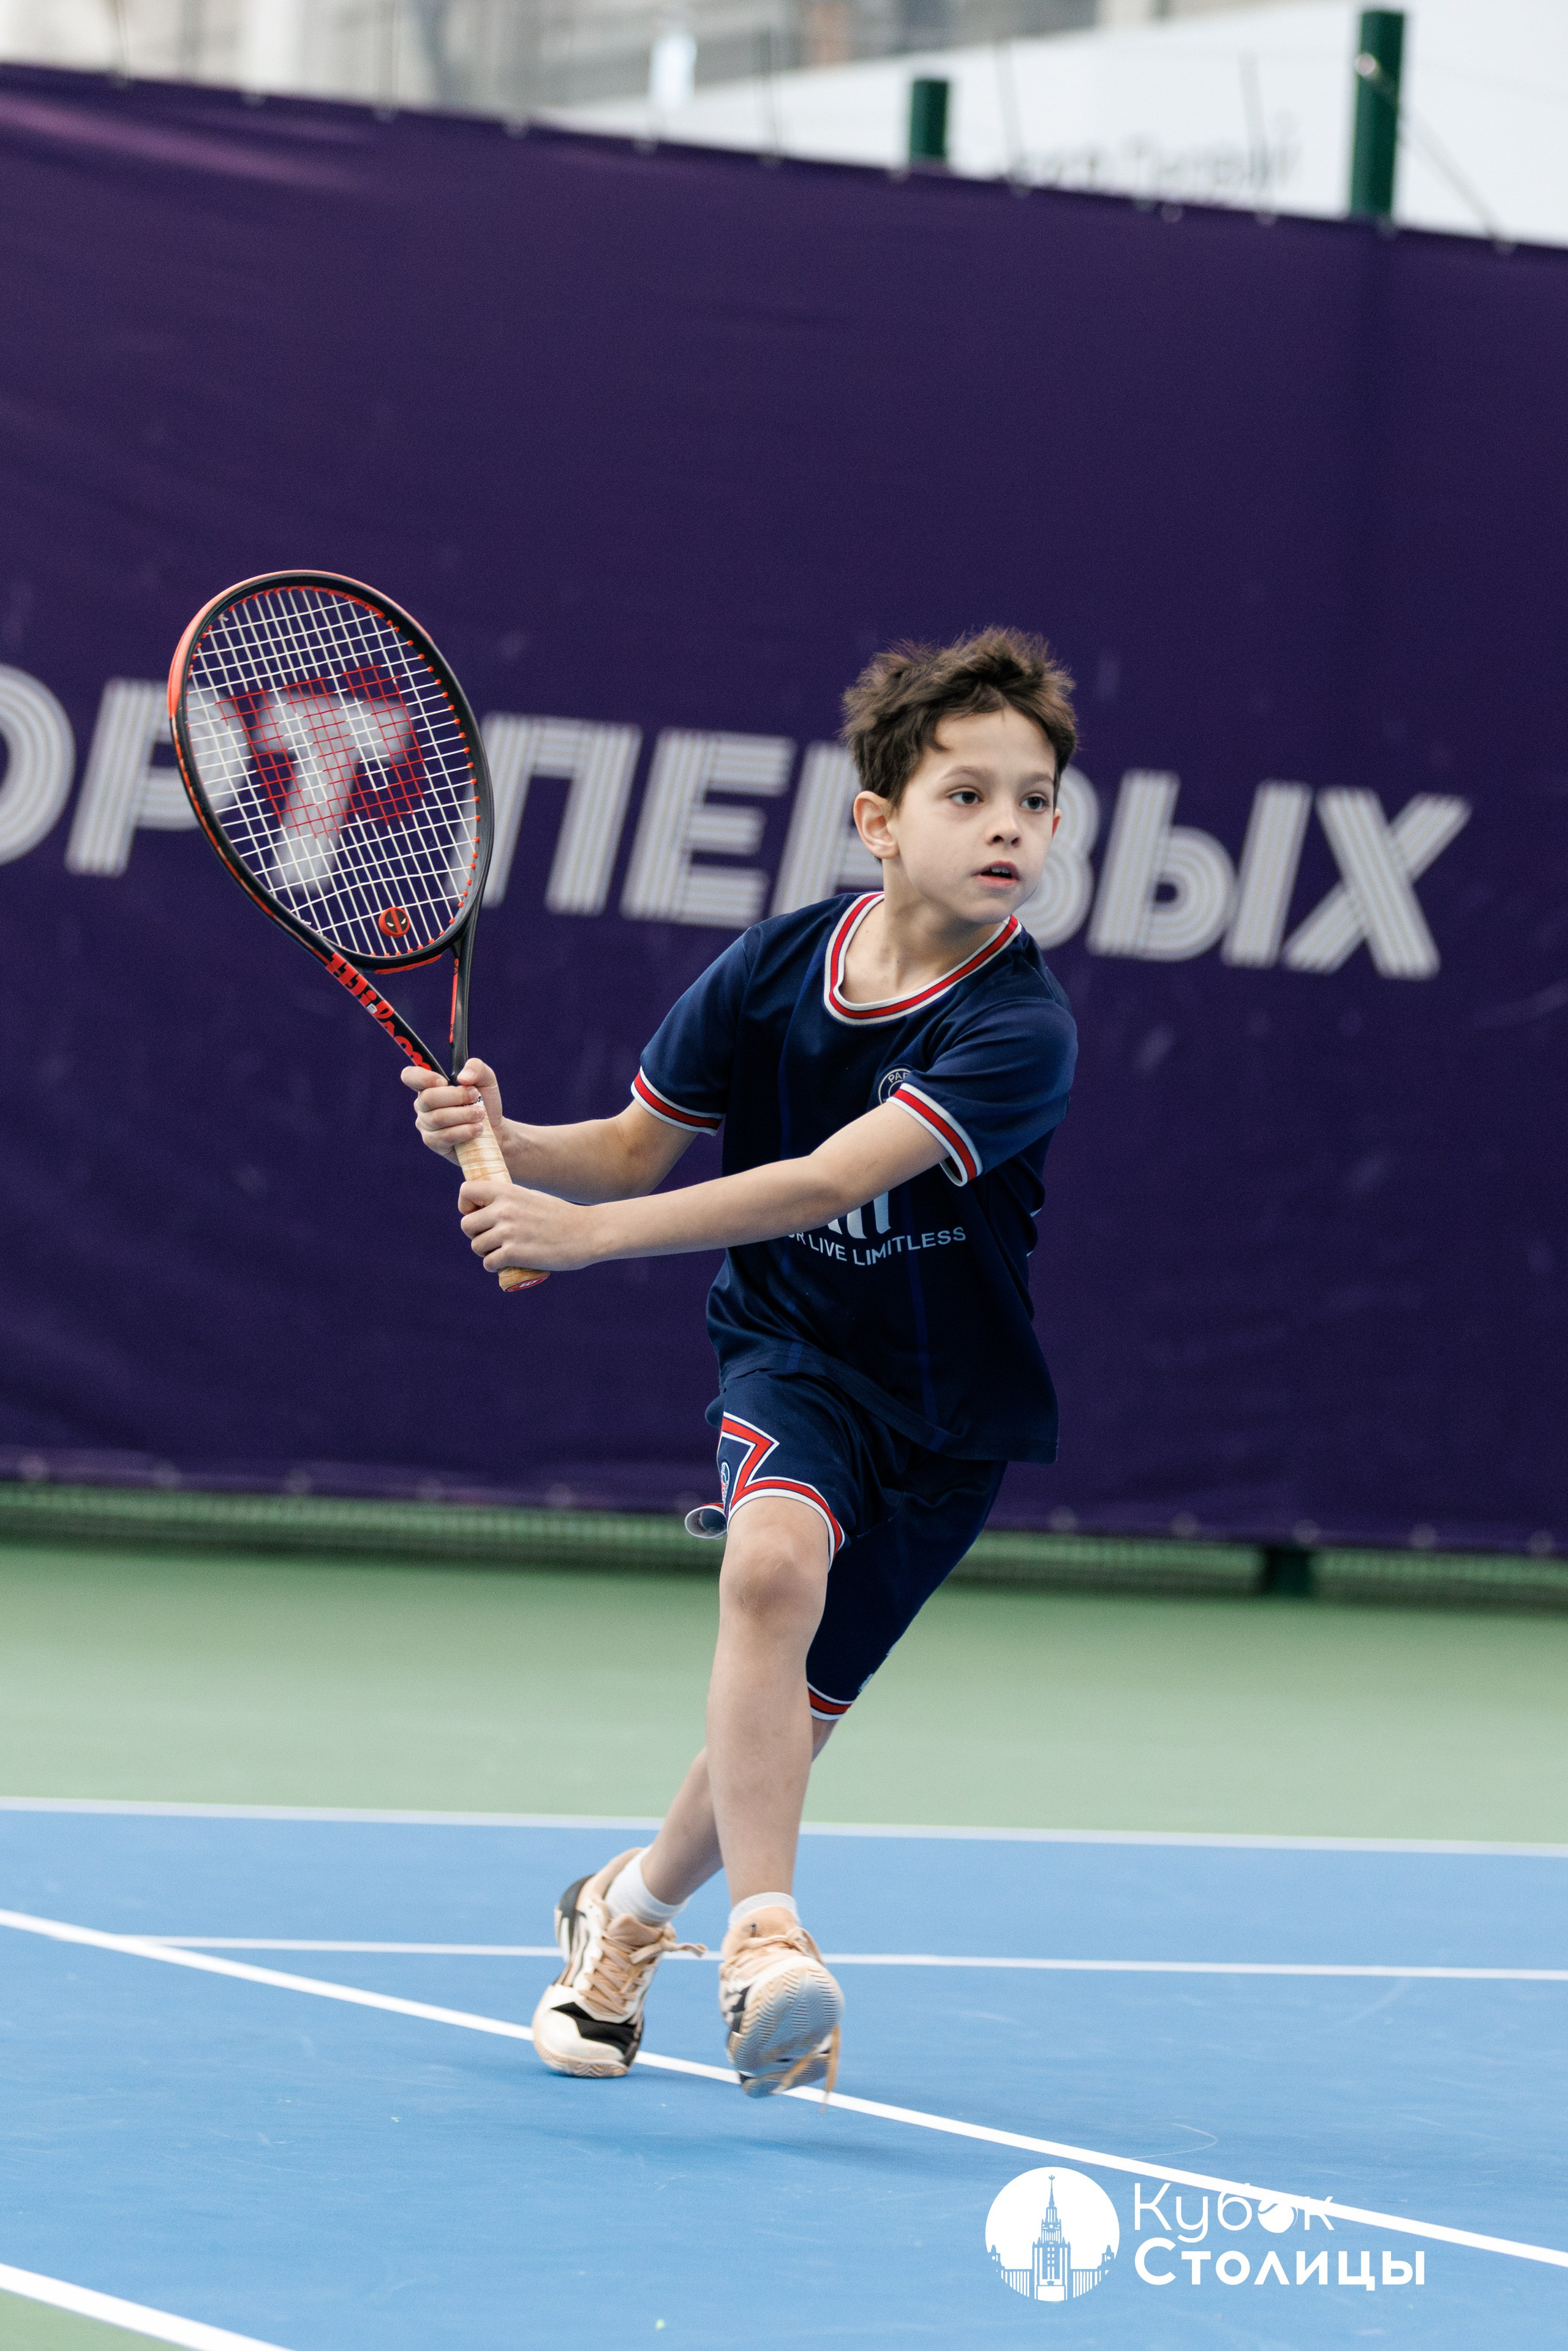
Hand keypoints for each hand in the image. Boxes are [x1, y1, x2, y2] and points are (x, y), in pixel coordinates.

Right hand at [400, 1057, 504, 1164]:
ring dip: (464, 1115)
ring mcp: (426, 1124)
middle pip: (428, 1098)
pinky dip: (464, 1131)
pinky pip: (444, 1136)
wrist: (494, 1128)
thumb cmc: (485, 1101)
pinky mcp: (433, 1142)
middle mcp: (423, 1104)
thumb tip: (462, 1078)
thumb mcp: (486, 1078)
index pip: (410, 1076)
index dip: (423, 1077)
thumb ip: (476, 1068)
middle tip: (476, 1097)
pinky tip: (477, 1129)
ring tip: (480, 1115)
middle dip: (456, 1097)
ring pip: (438, 1118)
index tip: (444, 1081)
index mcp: (429, 1085)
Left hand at [459, 1178, 598, 1274]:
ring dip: (486, 1252)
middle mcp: (504, 1209)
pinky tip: (505, 1264)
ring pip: (476, 1246)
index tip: (478, 1214)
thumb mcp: (531, 1197)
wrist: (588, 1232)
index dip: (467, 1206)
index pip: (466, 1192)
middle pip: (467, 1225)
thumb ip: (509, 1201)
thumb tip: (487, 1209)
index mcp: (508, 1191)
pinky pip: (488, 1262)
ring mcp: (508, 1232)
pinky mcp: (514, 1253)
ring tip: (502, 1252)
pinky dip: (494, 1266)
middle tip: (492, 1238)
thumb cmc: (561, 1216)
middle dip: (476, 1234)